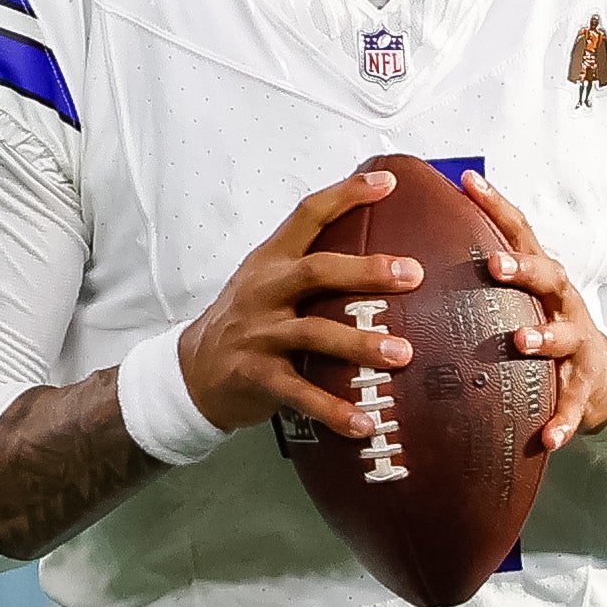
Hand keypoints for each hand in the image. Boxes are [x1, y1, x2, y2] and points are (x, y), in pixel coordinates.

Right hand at [177, 166, 431, 441]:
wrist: (193, 370)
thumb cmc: (249, 322)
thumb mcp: (269, 281)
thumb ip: (312, 266)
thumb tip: (383, 253)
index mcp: (271, 260)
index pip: (308, 215)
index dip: (346, 195)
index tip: (388, 183)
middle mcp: (264, 290)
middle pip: (317, 271)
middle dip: (367, 271)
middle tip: (413, 275)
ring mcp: (258, 334)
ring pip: (313, 334)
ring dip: (360, 344)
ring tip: (403, 355)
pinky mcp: (256, 376)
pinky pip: (300, 394)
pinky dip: (334, 410)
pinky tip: (365, 423)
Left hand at [458, 171, 606, 457]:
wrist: (604, 380)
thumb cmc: (547, 330)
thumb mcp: (521, 298)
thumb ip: (481, 278)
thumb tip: (414, 248)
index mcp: (542, 279)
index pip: (520, 232)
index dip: (496, 204)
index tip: (467, 182)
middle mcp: (562, 304)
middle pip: (548, 276)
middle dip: (523, 268)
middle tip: (494, 264)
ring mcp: (577, 345)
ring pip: (564, 336)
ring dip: (543, 338)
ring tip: (522, 343)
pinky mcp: (584, 388)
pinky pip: (572, 406)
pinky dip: (562, 421)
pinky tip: (547, 437)